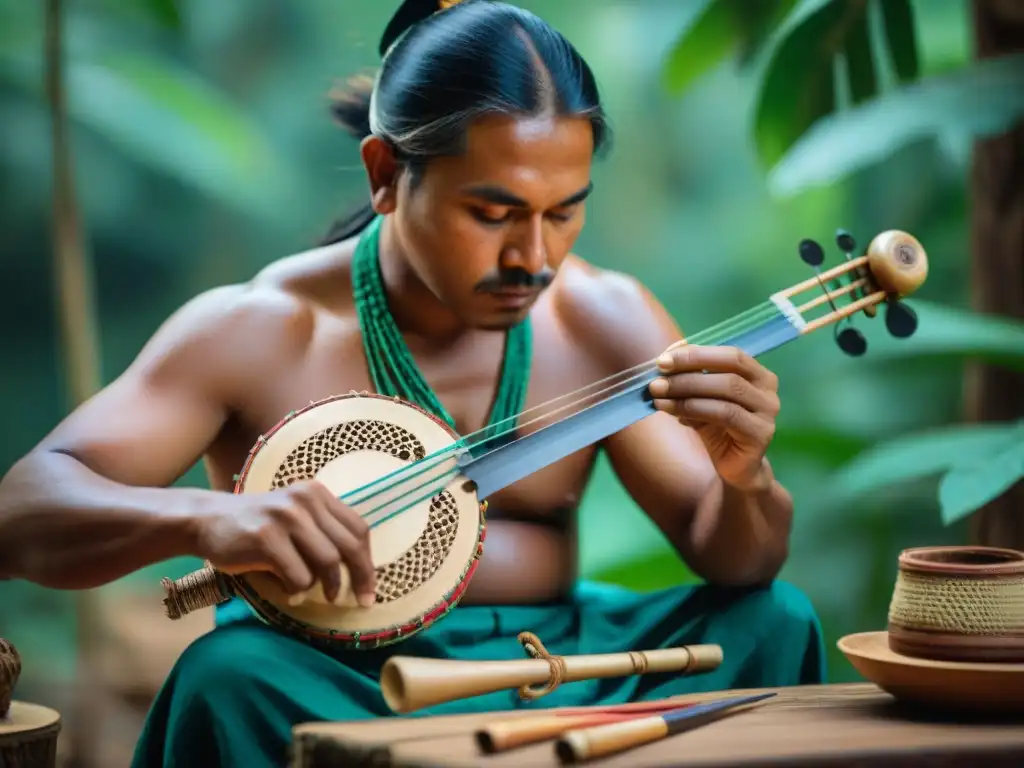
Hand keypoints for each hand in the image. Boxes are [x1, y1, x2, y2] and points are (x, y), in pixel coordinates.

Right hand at [193, 480, 375, 606]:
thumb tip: (359, 571)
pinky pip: (298, 575)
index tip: (370, 588)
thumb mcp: (295, 518)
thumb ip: (323, 532)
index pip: (358, 529)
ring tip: (317, 596)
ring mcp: (286, 517)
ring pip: (327, 562)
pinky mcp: (266, 537)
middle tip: (361, 602)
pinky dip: (298, 590)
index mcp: (317, 494)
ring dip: (326, 586)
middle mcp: (305, 500)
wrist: (207, 520)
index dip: (368, 561)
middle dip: (360, 579)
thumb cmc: (256, 526)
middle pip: (348, 546)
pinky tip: (289, 593)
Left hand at [649, 344, 779, 489]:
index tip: (662, 360)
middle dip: (688, 372)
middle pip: (729, 370)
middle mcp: (767, 390)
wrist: (734, 468)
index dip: (696, 354)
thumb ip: (688, 378)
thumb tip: (665, 359)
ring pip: (726, 390)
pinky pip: (725, 414)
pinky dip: (693, 409)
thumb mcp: (699, 399)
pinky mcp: (761, 433)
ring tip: (658, 395)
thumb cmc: (717, 428)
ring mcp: (768, 412)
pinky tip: (670, 410)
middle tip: (656, 380)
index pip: (730, 355)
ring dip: (686, 390)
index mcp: (757, 374)